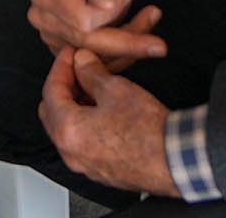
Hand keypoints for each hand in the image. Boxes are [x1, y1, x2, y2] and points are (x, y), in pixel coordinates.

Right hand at [27, 0, 164, 65]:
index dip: (109, 14)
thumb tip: (103, 4)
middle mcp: (42, 17)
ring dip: (130, 43)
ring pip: (97, 57)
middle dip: (126, 35)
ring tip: (150, 17)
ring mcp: (53, 37)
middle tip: (154, 14)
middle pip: (88, 42)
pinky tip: (141, 31)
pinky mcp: (68, 51)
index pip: (81, 20)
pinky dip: (125, 51)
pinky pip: (100, 62)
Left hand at [40, 47, 177, 195]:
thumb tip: (82, 62)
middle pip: (51, 112)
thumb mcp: (116, 88)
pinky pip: (81, 145)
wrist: (174, 160)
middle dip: (62, 88)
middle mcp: (70, 152)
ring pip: (66, 130)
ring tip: (92, 88)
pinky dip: (84, 125)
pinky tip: (102, 111)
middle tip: (78, 70)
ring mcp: (84, 165)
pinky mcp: (100, 171)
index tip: (70, 54)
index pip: (50, 91)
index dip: (60, 67)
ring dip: (73, 106)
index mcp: (68, 130)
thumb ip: (91, 72)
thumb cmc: (148, 131)